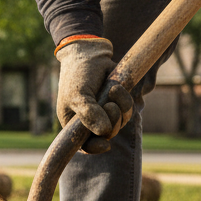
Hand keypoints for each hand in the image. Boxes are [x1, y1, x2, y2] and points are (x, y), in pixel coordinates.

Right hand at [55, 37, 133, 152]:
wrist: (89, 53)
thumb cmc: (77, 74)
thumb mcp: (78, 95)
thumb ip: (89, 115)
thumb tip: (105, 132)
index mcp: (73, 123)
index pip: (85, 145)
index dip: (96, 147)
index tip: (106, 144)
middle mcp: (89, 120)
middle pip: (107, 135)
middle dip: (112, 121)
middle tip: (109, 105)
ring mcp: (104, 112)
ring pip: (120, 123)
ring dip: (121, 109)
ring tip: (113, 90)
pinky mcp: (116, 102)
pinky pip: (127, 110)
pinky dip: (125, 100)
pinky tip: (116, 87)